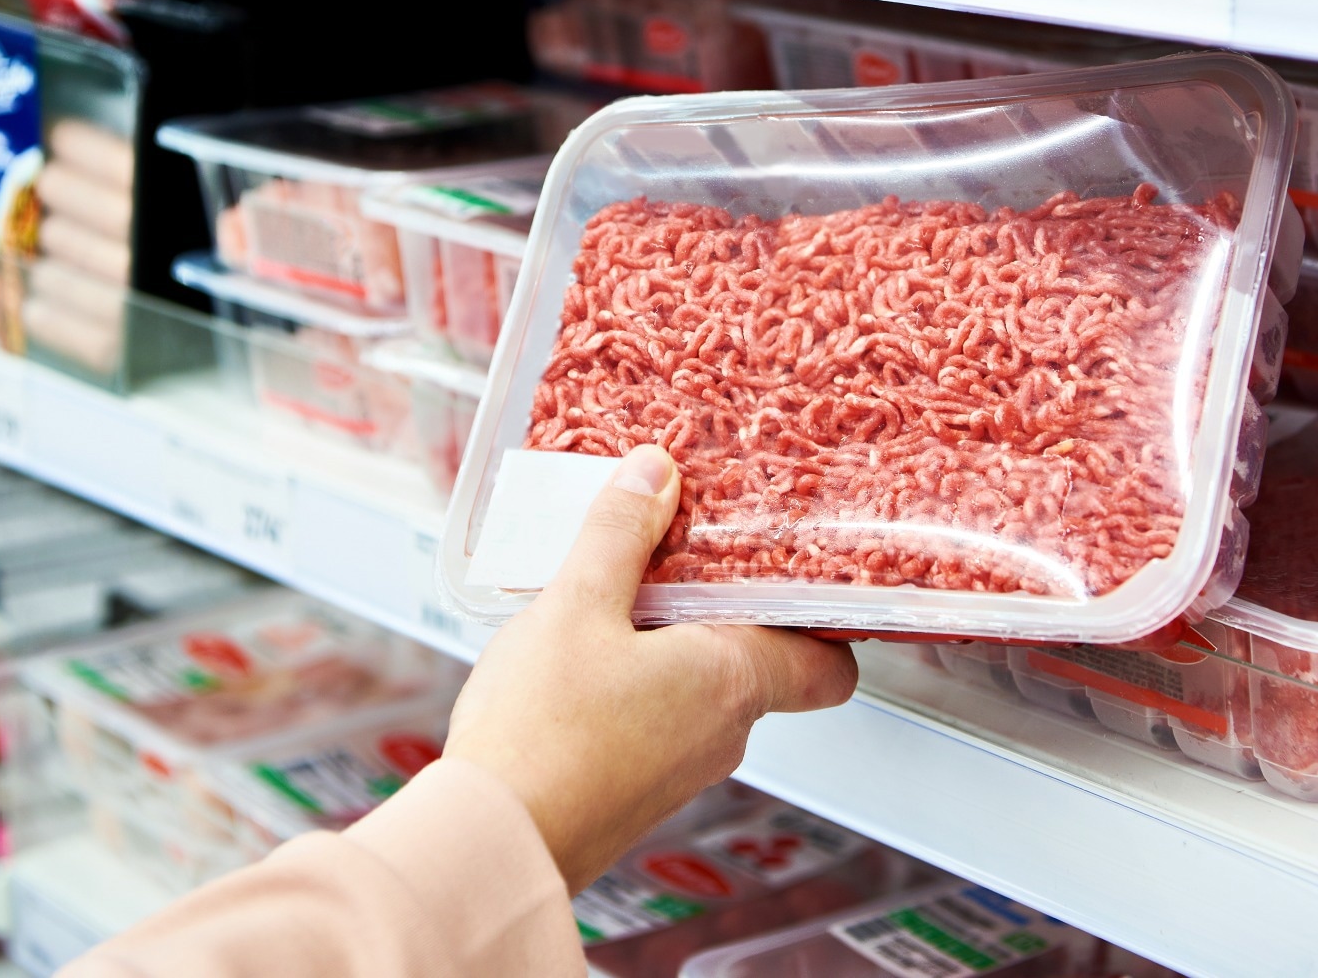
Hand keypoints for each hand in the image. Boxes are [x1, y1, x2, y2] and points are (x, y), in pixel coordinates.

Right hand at [443, 445, 858, 892]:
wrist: (487, 845)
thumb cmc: (541, 733)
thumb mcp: (575, 605)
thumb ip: (620, 534)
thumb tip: (656, 473)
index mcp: (735, 682)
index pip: (831, 665)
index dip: (824, 618)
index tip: (790, 569)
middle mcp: (723, 733)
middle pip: (757, 659)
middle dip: (719, 605)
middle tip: (677, 553)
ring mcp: (679, 770)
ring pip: (700, 687)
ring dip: (669, 640)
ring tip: (613, 592)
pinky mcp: (634, 790)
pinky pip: (657, 718)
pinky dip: (635, 681)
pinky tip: (578, 654)